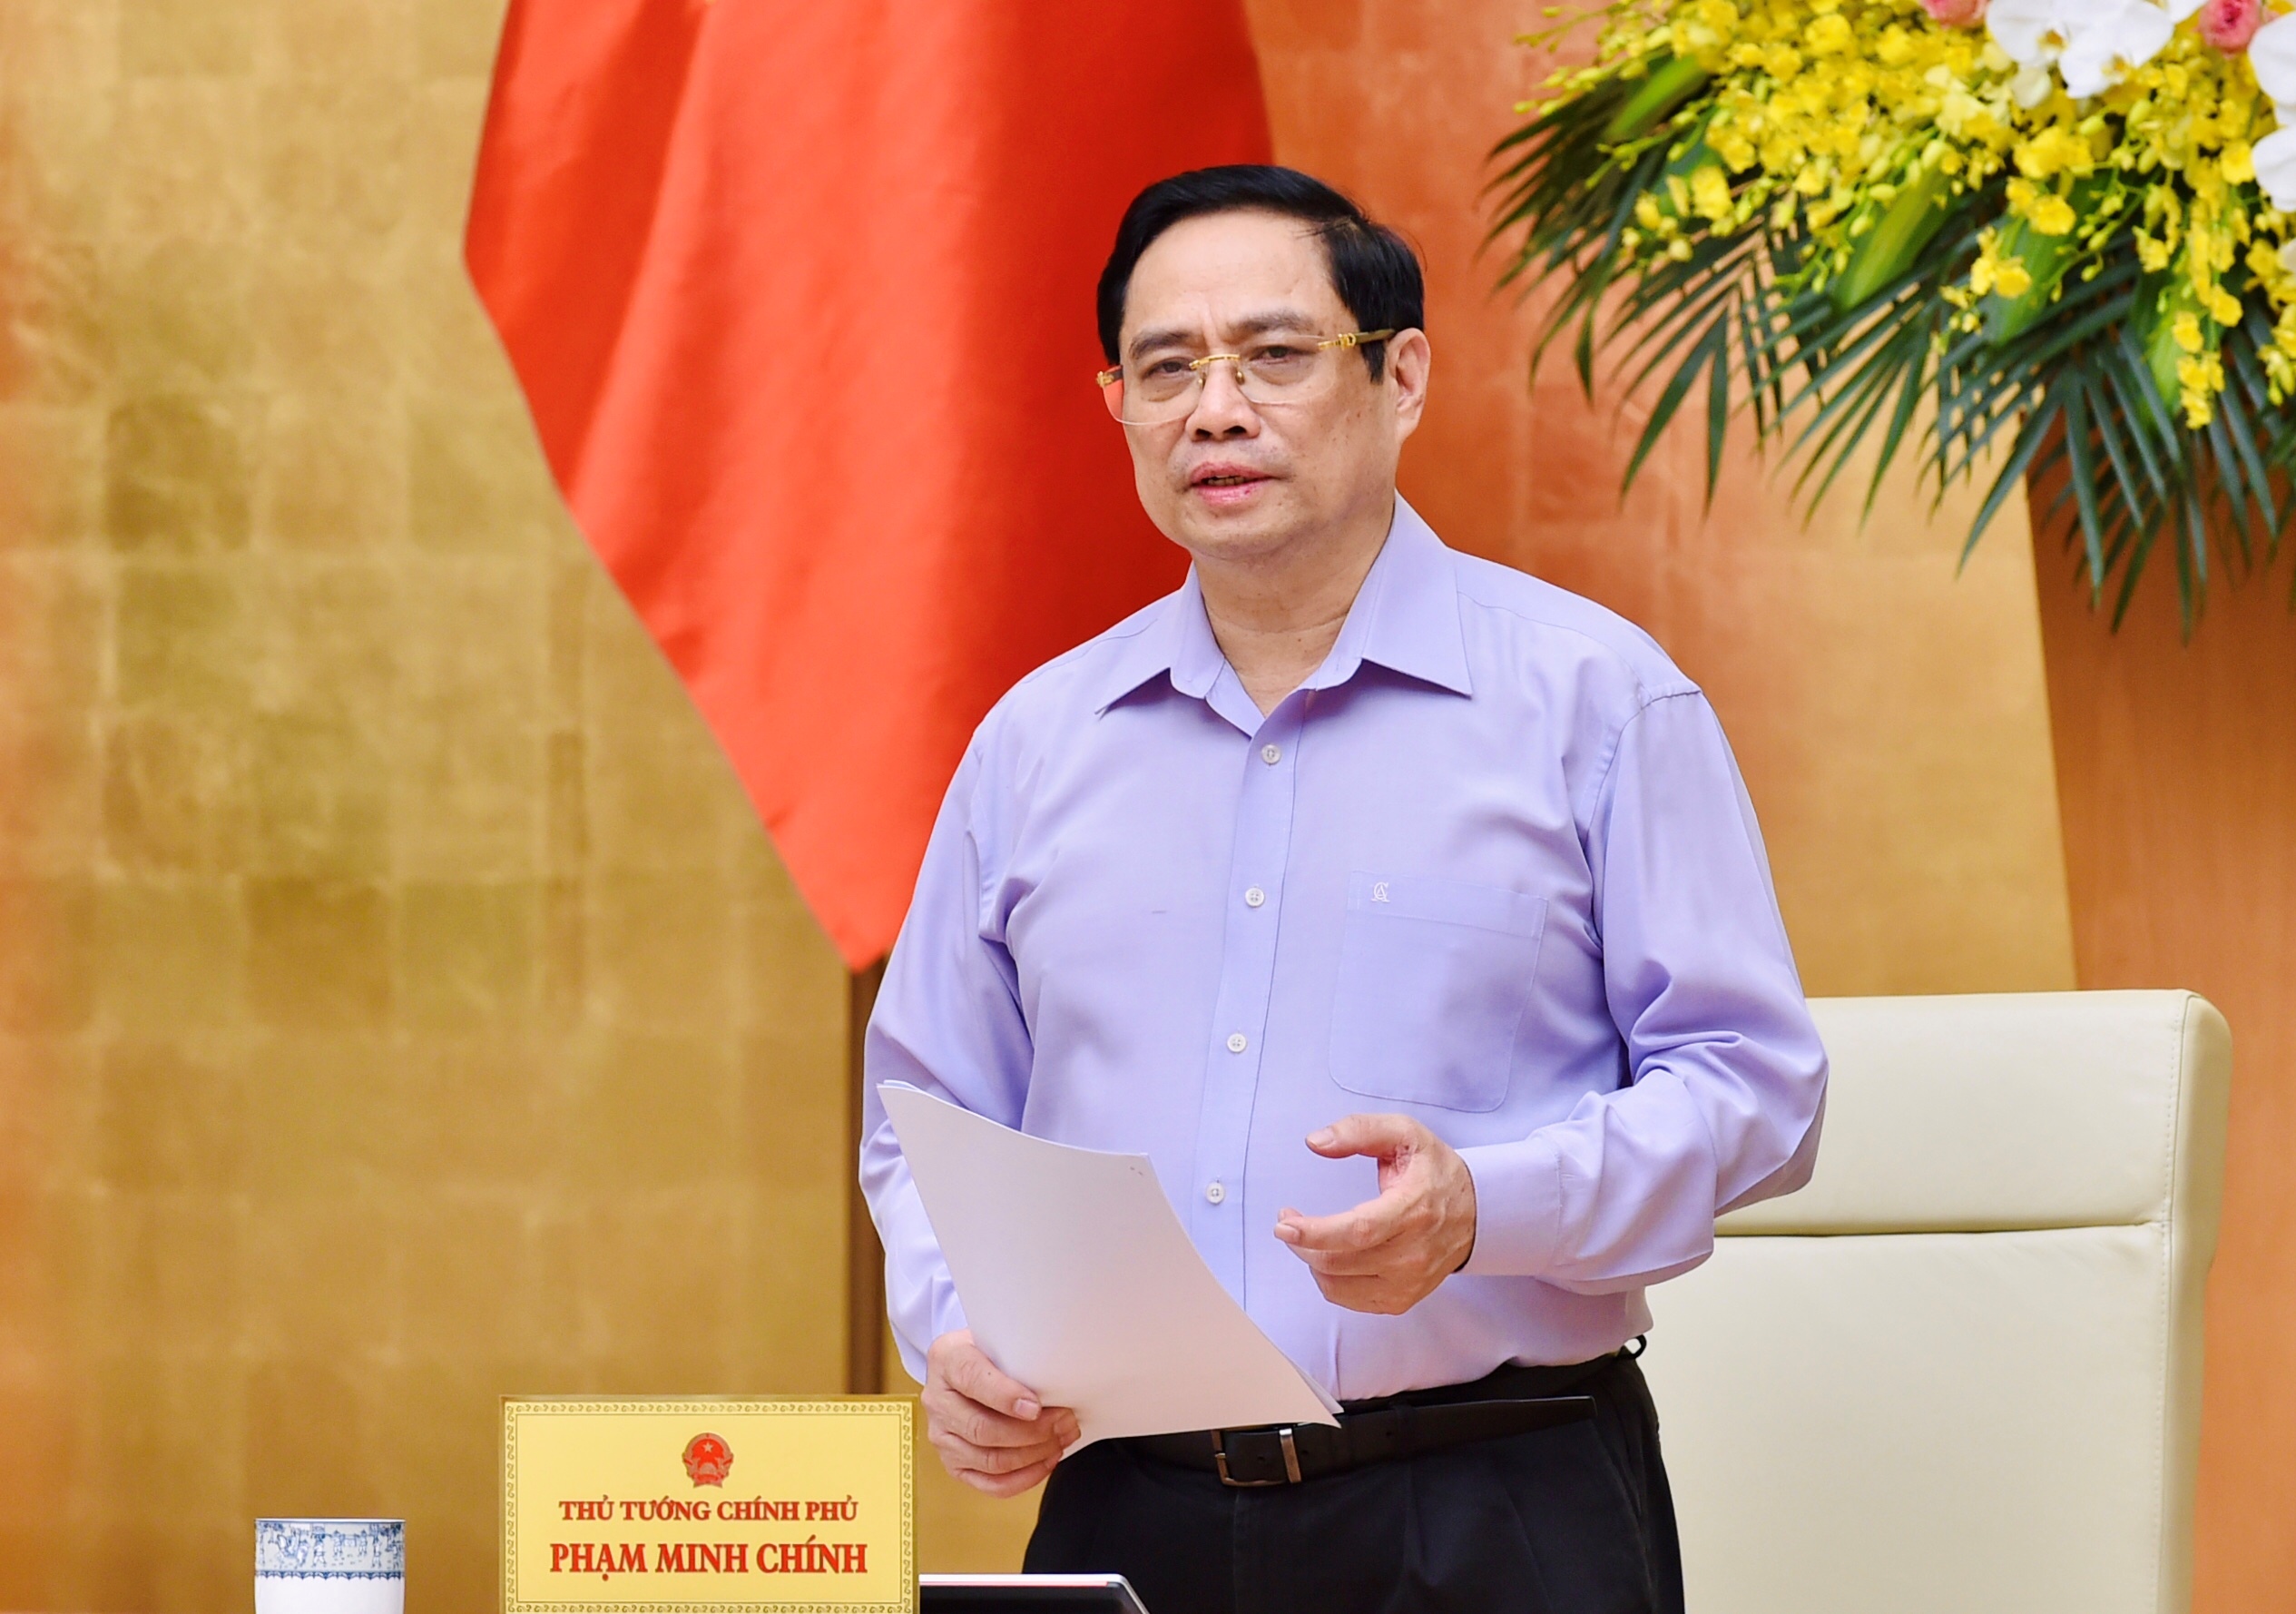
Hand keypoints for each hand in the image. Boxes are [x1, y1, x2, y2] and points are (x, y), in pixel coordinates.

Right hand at [922, 1329, 1077, 1496]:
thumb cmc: (990, 1352)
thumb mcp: (997, 1336)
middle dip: (1032, 1431)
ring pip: (990, 1459)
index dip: (1005, 1396)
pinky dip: (1023, 1478)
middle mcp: (938, 1400)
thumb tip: (1059, 1374)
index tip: (1035, 1406)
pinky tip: (1046, 1462)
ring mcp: (942, 1436)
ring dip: (1034, 1455)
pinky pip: (989, 1484)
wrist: (966, 1366)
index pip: (971, 1379)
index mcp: (947, 1359)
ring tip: (1061, 1439)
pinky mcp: (954, 1464)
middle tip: (1064, 1421)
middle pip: (982, 1428)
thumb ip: (1018, 1352)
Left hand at [1273, 1113, 1477, 1314]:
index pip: (1357, 1231)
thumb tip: (1316, 1141)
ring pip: (1338, 1286)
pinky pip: (1350, 1299)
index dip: (1315, 1232)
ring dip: (1312, 1261)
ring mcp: (1408, 1282)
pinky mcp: (1403, 1299)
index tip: (1284, 1224)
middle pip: (1339, 1262)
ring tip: (1311, 1237)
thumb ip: (1359, 1130)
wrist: (1476, 1213)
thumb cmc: (1436, 1172)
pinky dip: (1330, 1279)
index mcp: (1413, 1210)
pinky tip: (1332, 1256)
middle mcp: (1412, 1253)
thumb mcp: (1404, 1134)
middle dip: (1302, 1244)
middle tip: (1288, 1223)